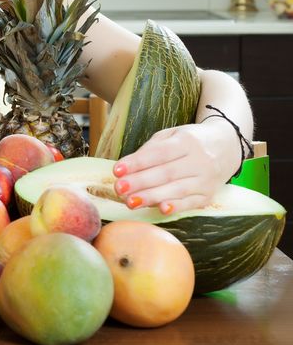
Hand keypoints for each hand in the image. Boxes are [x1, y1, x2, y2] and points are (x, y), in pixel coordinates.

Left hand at [111, 122, 236, 214]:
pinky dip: (176, 207)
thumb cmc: (190, 141)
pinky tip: (161, 209)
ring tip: (130, 201)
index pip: (159, 153)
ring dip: (152, 197)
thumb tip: (129, 166)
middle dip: (140, 182)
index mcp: (187, 141)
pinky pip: (191, 203)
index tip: (117, 170)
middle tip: (119, 188)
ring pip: (177, 189)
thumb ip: (152, 148)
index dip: (137, 162)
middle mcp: (199, 160)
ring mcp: (206, 179)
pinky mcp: (209, 195)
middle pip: (166, 173)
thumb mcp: (172, 135)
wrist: (227, 146)